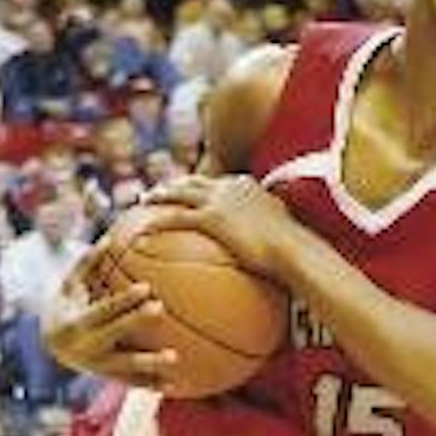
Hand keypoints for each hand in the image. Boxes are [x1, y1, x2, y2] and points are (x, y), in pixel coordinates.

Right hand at [45, 249, 178, 388]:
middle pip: (116, 332)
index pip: (104, 308)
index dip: (124, 299)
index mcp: (78, 322)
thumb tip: (109, 239)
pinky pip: (132, 383)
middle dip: (136, 320)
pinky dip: (152, 385)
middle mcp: (87, 345)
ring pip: (126, 365)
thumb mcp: (69, 286)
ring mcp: (98, 365)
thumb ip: (87, 265)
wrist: (51, 346)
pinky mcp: (108, 377)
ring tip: (175, 357)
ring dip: (150, 362)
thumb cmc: (66, 307)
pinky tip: (175, 386)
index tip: (146, 288)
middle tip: (160, 307)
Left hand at [144, 173, 293, 275]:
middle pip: (194, 180)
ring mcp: (218, 199)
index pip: (217, 182)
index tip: (190, 188)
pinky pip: (175, 219)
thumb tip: (280, 255)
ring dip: (157, 195)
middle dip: (174, 183)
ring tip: (142, 201)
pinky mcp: (210, 217)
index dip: (201, 185)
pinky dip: (155, 225)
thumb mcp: (287, 237)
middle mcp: (229, 186)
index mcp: (246, 186)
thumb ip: (276, 237)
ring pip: (178, 192)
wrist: (293, 249)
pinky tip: (140, 235)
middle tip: (159, 190)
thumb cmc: (295, 252)